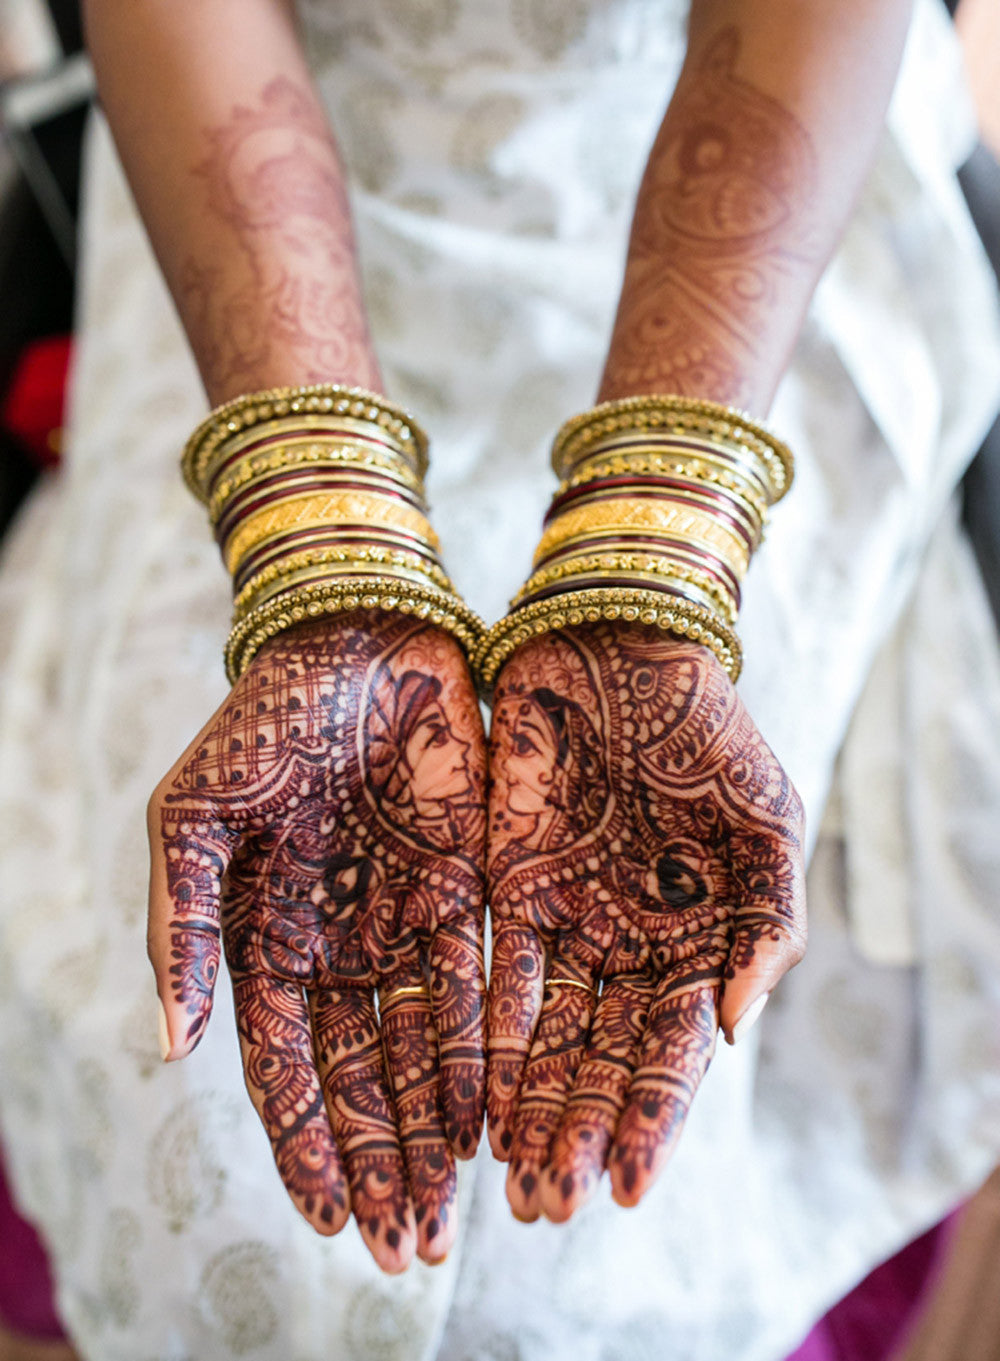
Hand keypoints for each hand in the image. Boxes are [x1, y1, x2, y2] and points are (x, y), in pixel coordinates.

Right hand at [147, 612, 486, 1270]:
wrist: (352, 639)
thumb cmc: (259, 722)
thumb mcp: (193, 819)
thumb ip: (181, 929)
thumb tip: (170, 1049)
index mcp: (264, 941)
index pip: (283, 1070)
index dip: (305, 1145)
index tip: (330, 1217)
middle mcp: (337, 948)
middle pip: (360, 1081)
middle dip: (381, 1163)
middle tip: (407, 1248)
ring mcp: (403, 923)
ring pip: (421, 1051)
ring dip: (433, 1133)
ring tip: (452, 1214)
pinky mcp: (466, 890)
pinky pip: (475, 987)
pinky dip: (481, 1054)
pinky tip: (493, 1116)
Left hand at [485, 623, 805, 1221]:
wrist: (618, 646)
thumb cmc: (705, 726)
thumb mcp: (767, 819)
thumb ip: (767, 925)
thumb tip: (733, 1030)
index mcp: (700, 940)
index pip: (673, 1053)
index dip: (652, 1122)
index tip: (627, 1191)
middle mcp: (632, 946)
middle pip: (602, 1063)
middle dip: (577, 1136)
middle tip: (549, 1210)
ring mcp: (569, 922)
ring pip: (548, 1039)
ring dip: (531, 1110)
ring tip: (511, 1184)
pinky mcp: (508, 890)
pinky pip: (499, 977)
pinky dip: (489, 1038)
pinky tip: (475, 1096)